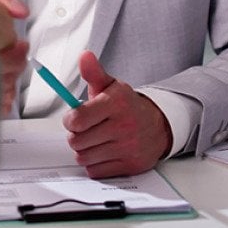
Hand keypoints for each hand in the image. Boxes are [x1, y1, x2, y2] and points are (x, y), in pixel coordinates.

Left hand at [62, 50, 171, 177]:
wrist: (158, 126)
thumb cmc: (127, 106)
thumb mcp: (111, 86)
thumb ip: (93, 72)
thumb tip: (84, 56)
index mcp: (116, 103)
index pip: (77, 120)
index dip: (70, 120)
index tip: (74, 118)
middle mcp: (123, 127)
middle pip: (77, 141)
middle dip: (76, 135)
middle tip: (85, 129)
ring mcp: (127, 148)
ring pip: (83, 157)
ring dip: (84, 150)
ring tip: (95, 140)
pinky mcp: (129, 166)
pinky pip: (95, 171)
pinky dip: (95, 164)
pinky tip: (104, 152)